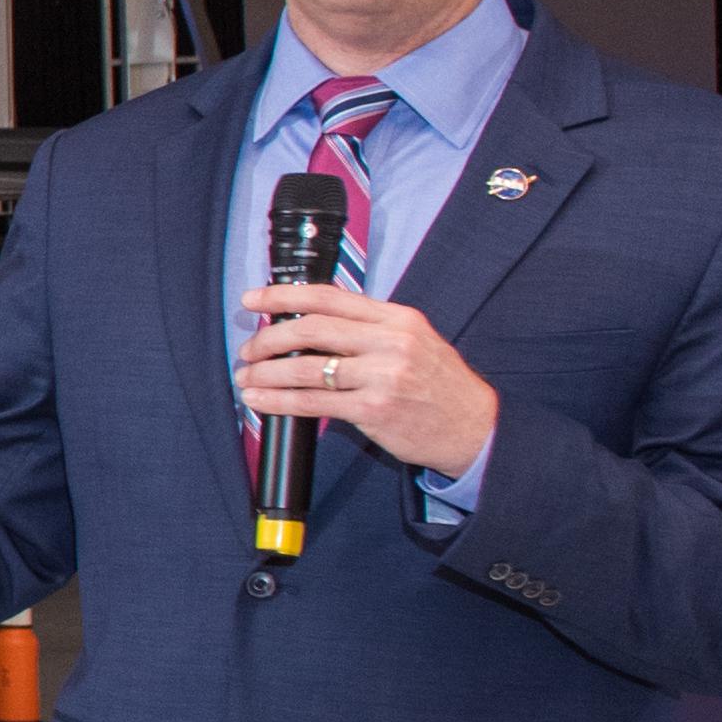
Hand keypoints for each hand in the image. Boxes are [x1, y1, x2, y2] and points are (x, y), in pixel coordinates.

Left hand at [239, 280, 497, 480]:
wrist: (475, 427)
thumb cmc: (439, 384)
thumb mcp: (414, 341)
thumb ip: (368, 329)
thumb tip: (309, 324)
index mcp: (397, 318)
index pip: (330, 297)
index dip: (284, 295)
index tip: (254, 298)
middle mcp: (391, 343)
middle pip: (312, 329)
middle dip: (269, 338)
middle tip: (249, 348)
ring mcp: (383, 377)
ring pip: (307, 368)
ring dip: (267, 372)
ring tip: (247, 376)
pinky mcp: (374, 410)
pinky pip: (314, 403)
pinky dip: (278, 400)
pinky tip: (260, 399)